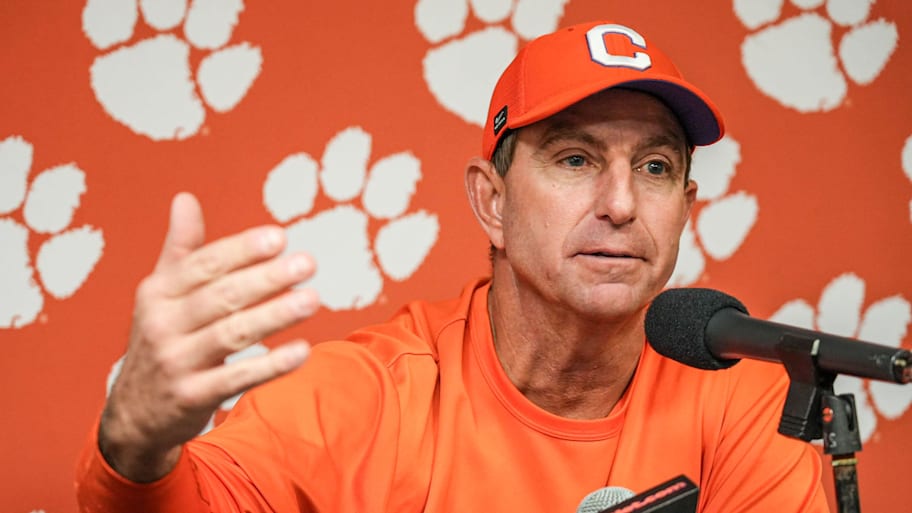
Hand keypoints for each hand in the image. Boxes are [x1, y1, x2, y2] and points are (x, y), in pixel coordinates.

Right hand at [98, 192, 318, 481]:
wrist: (133, 414)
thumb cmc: (161, 340)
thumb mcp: (160, 294)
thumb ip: (180, 249)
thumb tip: (185, 197)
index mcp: (157, 292)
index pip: (204, 264)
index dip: (242, 250)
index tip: (279, 237)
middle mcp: (162, 324)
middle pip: (222, 296)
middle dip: (266, 278)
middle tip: (307, 263)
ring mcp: (176, 362)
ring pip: (232, 334)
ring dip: (275, 315)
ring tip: (312, 300)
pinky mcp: (192, 397)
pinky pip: (237, 378)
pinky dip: (271, 365)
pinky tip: (303, 351)